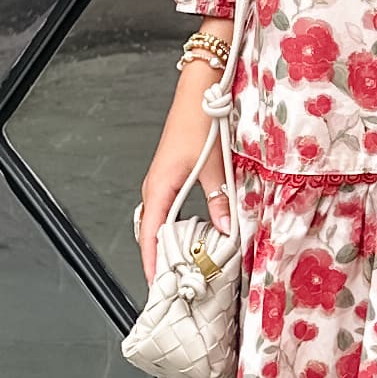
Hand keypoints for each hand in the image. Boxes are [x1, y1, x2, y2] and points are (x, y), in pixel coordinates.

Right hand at [135, 51, 226, 269]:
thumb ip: (220, 200)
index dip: (153, 262)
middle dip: (160, 260)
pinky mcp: (170, 176)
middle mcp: (155, 187)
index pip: (151, 235)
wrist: (199, 91)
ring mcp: (161, 182)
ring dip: (168, 244)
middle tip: (175, 284)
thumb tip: (226, 229)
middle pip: (150, 233)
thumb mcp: (216, 165)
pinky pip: (166, 210)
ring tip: (184, 266)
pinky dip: (174, 227)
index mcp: (160, 187)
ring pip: (158, 222)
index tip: (158, 286)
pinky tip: (191, 236)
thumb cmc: (200, 120)